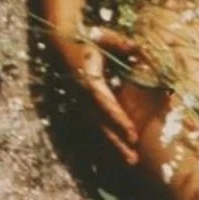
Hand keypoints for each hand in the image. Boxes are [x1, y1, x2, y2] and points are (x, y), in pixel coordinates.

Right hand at [51, 24, 144, 165]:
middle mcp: (82, 95)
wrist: (61, 44)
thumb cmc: (88, 39)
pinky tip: (120, 154)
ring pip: (98, 129)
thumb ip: (121, 44)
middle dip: (118, 142)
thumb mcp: (105, 38)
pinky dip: (108, 141)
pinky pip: (96, 127)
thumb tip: (138, 48)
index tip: (133, 134)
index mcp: (88, 79)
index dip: (118, 119)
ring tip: (132, 161)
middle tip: (134, 158)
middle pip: (101, 123)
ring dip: (115, 146)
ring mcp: (80, 103)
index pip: (104, 103)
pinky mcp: (82, 107)